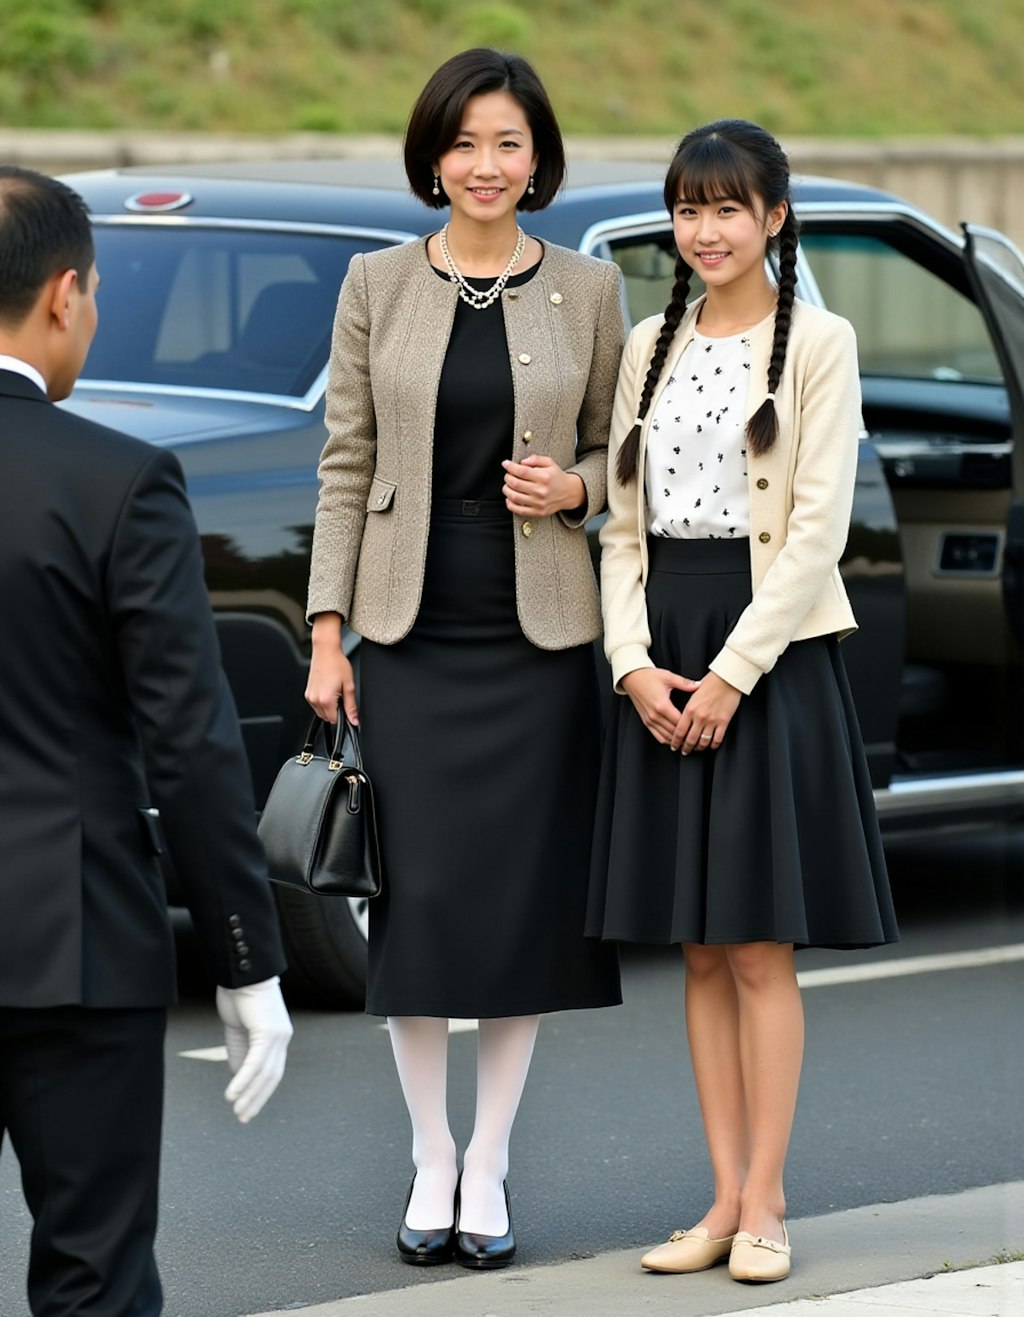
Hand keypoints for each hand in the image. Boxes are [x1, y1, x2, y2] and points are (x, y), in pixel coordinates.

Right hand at [216, 977, 292, 1122]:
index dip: (260, 1092)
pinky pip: (255, 1063)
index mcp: (277, 1038)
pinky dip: (243, 1080)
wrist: (241, 972)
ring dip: (249, 1095)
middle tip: (243, 1118)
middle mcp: (282, 1038)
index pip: (272, 1072)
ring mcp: (277, 1035)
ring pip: (264, 1074)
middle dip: (257, 1099)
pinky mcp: (267, 1032)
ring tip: (237, 1111)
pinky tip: (232, 1094)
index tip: (248, 1108)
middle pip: (272, 1077)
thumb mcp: (238, 1032)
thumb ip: (241, 1054)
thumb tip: (240, 1078)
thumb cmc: (239, 997)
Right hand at [305, 612, 357, 724]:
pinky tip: (328, 688)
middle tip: (341, 695)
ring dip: (329, 707)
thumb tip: (354, 720)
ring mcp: (309, 696)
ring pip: (321, 712)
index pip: (335, 721)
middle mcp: (315, 699)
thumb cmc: (337, 663)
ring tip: (334, 690)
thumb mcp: (349, 686)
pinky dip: (323, 701)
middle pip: (327, 718)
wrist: (326, 650)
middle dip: (336, 711)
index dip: (343, 716)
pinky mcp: (307, 692)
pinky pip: (316, 704)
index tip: (347, 707)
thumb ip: (351, 706)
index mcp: (325, 700)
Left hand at [501, 454, 584, 516]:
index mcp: (544, 477)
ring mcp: (539, 503)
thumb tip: (522, 462)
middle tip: (508, 475)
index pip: (521, 471)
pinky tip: (510, 498)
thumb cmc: (557, 477)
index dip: (510, 466)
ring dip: (506, 489)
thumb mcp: (550, 463)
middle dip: (507, 477)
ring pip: (514, 497)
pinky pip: (519, 510)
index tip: (505, 464)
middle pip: (515, 483)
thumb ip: (536, 459)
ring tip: (508, 485)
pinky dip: (510, 504)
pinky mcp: (538, 512)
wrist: (569, 492)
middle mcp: (541, 490)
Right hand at [621, 667, 701, 744]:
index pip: (680, 722)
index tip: (699, 728)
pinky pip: (658, 736)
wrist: (632, 678)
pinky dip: (667, 740)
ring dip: (677, 741)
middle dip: (686, 736)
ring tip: (688, 741)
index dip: (690, 727)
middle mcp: (655, 715)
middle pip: (674, 732)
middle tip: (697, 738)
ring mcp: (649, 720)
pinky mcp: (646, 722)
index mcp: (662, 705)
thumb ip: (685, 683)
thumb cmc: (648, 677)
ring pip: (666, 737)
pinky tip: (675, 740)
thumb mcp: (668, 677)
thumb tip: (699, 685)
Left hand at [671, 671, 742, 754]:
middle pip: (690, 739)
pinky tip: (711, 746)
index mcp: (690, 709)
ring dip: (699, 748)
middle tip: (684, 751)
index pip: (679, 731)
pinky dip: (713, 745)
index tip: (674, 745)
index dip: (675, 741)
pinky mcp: (724, 722)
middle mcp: (699, 717)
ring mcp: (712, 720)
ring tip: (697, 749)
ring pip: (703, 742)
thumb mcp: (693, 692)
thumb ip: (688, 706)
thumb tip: (681, 717)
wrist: (727, 679)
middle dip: (686, 748)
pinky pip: (717, 739)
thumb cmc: (711, 682)